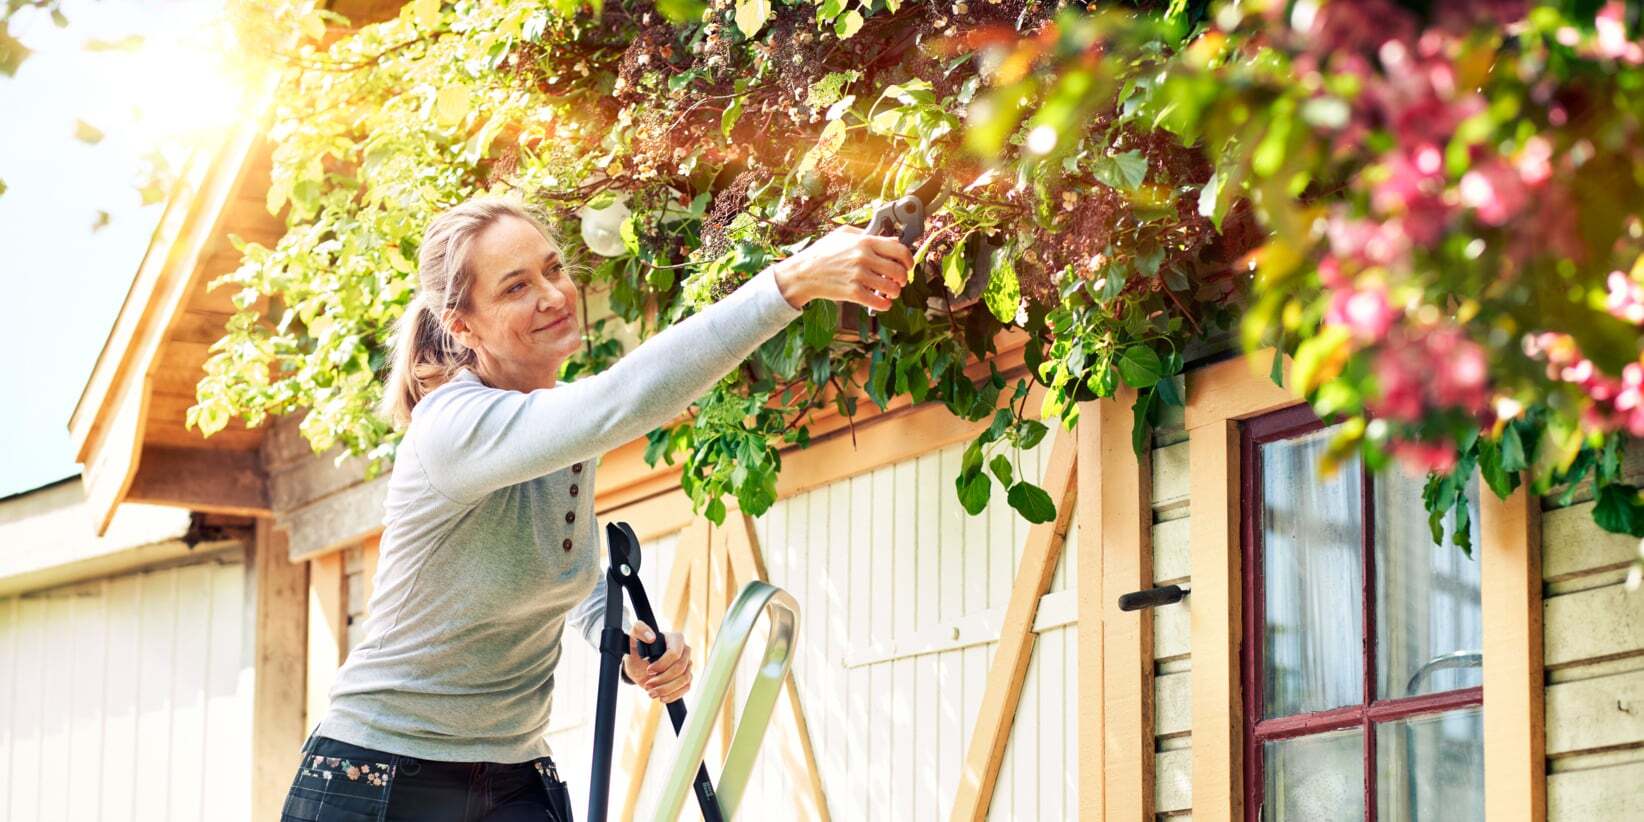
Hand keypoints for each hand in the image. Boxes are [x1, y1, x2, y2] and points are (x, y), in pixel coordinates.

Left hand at [624, 624, 691, 702]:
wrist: (638, 665)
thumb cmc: (637, 650)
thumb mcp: (633, 638)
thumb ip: (639, 630)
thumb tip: (651, 637)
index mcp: (676, 639)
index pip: (675, 653)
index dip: (662, 664)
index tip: (649, 670)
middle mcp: (684, 651)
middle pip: (680, 668)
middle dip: (662, 679)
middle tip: (648, 684)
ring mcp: (687, 665)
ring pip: (684, 680)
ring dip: (666, 689)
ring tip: (651, 692)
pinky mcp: (686, 677)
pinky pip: (686, 688)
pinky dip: (674, 695)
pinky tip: (662, 697)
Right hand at [771, 224, 913, 310]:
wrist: (803, 273)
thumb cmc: (821, 253)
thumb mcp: (842, 235)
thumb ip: (866, 234)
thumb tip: (888, 238)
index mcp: (864, 241)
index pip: (899, 249)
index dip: (908, 259)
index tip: (908, 265)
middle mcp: (864, 257)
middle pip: (899, 270)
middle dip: (904, 278)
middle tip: (900, 281)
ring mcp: (858, 275)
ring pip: (891, 287)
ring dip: (895, 292)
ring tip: (891, 292)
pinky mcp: (852, 292)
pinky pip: (877, 301)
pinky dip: (884, 305)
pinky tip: (884, 303)